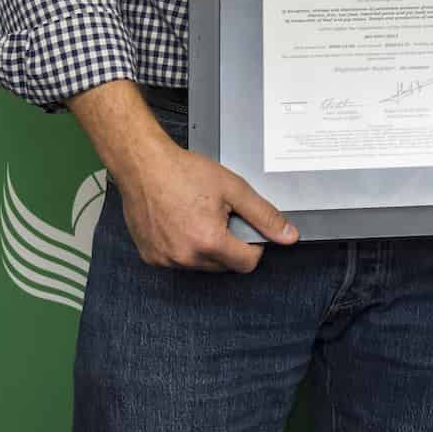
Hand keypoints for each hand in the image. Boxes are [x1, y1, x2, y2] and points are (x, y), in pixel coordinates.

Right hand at [114, 139, 296, 271]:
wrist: (143, 165)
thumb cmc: (184, 172)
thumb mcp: (234, 189)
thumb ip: (264, 215)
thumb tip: (289, 235)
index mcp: (209, 242)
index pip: (247, 263)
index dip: (253, 245)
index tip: (245, 228)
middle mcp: (185, 257)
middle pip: (224, 266)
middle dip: (229, 245)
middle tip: (218, 216)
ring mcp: (165, 260)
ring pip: (201, 265)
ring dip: (206, 248)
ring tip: (197, 217)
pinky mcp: (151, 258)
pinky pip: (178, 261)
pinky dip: (184, 248)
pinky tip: (180, 223)